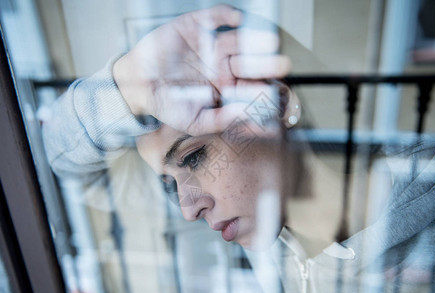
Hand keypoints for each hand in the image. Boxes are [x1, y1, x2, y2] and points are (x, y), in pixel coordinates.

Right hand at [113, 4, 291, 135]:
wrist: (137, 85)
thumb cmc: (168, 106)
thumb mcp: (195, 121)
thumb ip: (223, 120)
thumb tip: (249, 116)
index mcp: (225, 88)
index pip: (250, 87)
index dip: (264, 89)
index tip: (276, 94)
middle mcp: (222, 66)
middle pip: (249, 63)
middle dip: (266, 64)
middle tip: (283, 65)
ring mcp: (210, 46)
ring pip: (237, 41)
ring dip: (253, 41)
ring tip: (269, 42)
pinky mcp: (195, 27)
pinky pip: (214, 18)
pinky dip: (226, 16)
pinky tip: (238, 19)